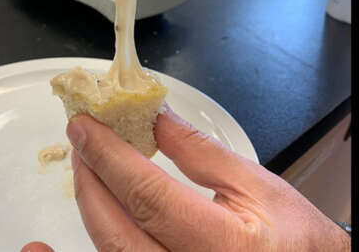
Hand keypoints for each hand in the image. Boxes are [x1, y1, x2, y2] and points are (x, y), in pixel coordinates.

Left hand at [24, 107, 349, 250]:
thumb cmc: (297, 240)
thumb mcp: (258, 186)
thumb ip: (201, 153)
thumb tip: (153, 119)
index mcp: (223, 244)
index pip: (145, 193)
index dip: (108, 155)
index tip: (84, 126)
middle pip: (115, 230)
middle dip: (89, 181)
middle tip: (81, 143)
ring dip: (90, 208)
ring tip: (88, 169)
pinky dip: (92, 244)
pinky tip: (62, 233)